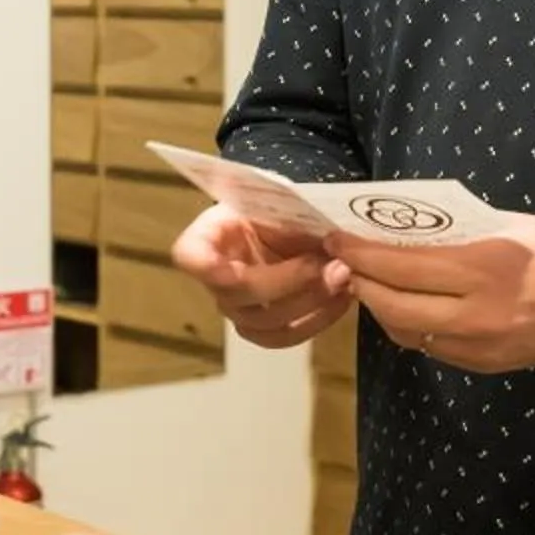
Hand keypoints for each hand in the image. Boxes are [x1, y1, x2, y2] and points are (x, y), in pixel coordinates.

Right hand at [173, 203, 354, 348]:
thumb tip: (321, 231)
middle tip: (333, 263)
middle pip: (242, 293)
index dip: (208, 266)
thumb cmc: (270, 208)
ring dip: (311, 302)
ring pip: (267, 322)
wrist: (282, 225)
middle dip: (292, 281)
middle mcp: (214, 282)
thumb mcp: (270, 197)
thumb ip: (280, 209)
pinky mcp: (262, 330)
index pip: (191, 258)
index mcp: (203, 240)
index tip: (236, 269)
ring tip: (344, 278)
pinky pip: (286, 337)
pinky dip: (319, 320)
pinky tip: (343, 298)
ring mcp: (237, 310)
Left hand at [328, 214, 534, 374]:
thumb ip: (453, 234)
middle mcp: (475, 314)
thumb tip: (398, 231)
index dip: (360, 253)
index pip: (400, 265)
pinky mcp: (484, 365)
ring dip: (381, 307)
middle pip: (392, 305)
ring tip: (370, 282)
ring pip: (406, 331)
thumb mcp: (506, 226)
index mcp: (482, 269)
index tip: (336, 239)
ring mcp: (478, 346)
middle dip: (360, 283)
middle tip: (343, 262)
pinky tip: (406, 305)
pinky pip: (431, 346)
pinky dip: (411, 325)